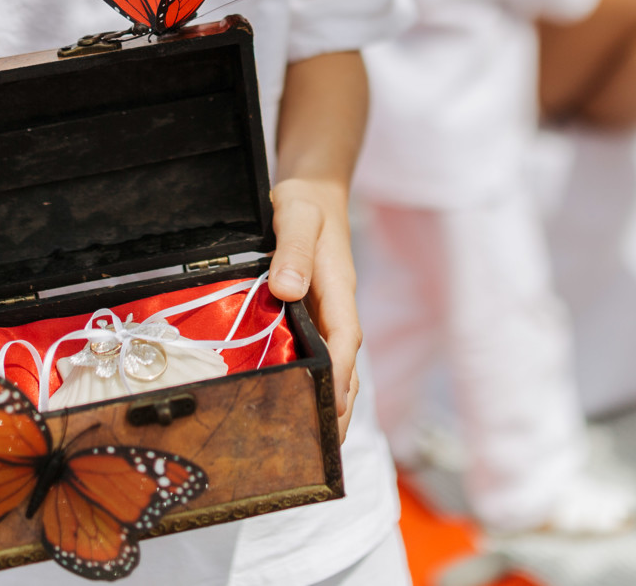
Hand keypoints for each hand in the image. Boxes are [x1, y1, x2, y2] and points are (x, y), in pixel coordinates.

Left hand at [267, 176, 361, 440]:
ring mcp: (330, 309)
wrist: (314, 186)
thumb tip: (288, 291)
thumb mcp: (296, 215)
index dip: (339, 377)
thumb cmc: (305, 200)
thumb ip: (294, 249)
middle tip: (326, 449)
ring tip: (319, 440)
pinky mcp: (318, 309)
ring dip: (334, 399)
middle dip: (341, 406)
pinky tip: (303, 398)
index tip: (332, 411)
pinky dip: (320, 378)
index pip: (344, 340)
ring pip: (337, 361)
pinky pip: (323, 350)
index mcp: (337, 287)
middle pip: (347, 363)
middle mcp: (338, 304)